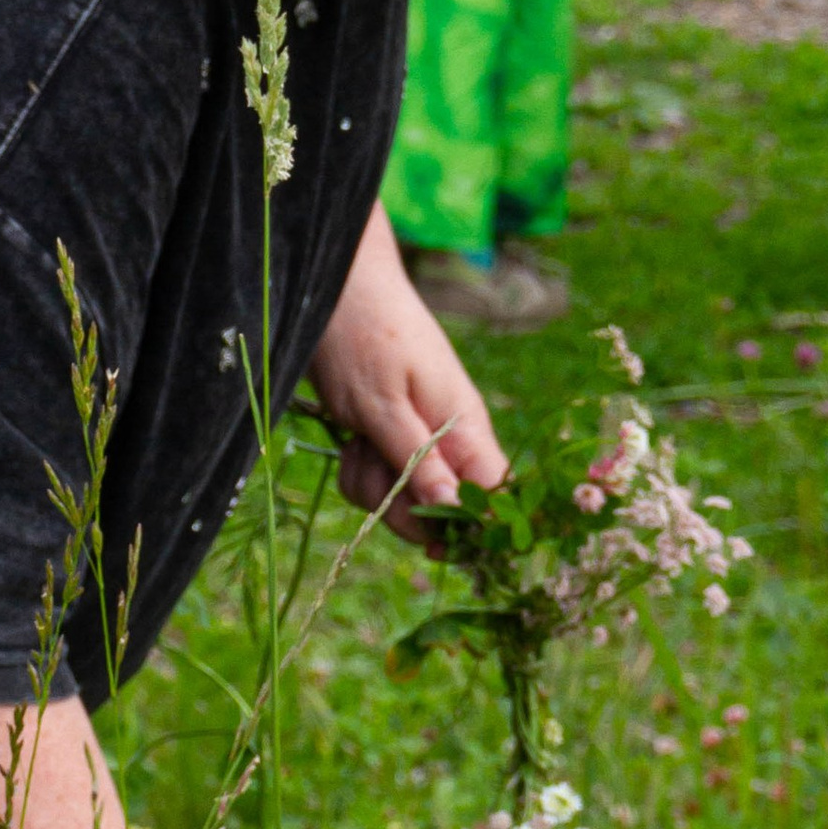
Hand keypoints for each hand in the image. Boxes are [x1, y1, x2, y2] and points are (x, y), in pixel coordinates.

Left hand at [310, 205, 506, 540]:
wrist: (332, 286)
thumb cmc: (362, 335)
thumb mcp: (383, 404)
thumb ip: (418, 460)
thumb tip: (453, 512)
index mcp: (466, 428)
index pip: (494, 495)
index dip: (474, 528)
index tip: (435, 542)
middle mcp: (449, 439)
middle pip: (443, 511)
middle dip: (402, 507)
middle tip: (373, 461)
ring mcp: (419, 439)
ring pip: (403, 500)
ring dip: (372, 484)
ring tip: (357, 437)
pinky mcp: (389, 439)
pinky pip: (378, 482)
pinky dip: (358, 469)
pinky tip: (349, 435)